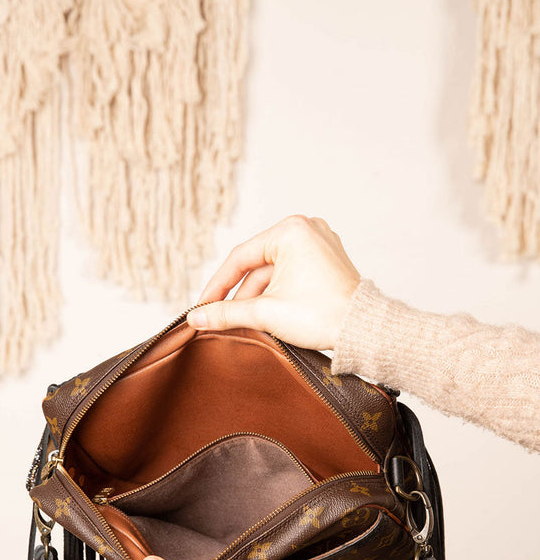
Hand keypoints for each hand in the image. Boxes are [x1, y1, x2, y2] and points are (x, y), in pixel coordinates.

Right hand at [188, 214, 359, 350]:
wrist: (363, 331)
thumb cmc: (322, 316)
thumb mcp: (265, 313)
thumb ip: (226, 312)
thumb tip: (196, 318)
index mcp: (291, 230)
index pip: (240, 258)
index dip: (216, 286)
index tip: (201, 307)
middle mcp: (306, 228)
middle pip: (257, 265)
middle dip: (239, 296)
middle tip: (219, 320)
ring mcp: (319, 243)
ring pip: (274, 272)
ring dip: (257, 297)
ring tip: (243, 323)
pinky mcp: (326, 260)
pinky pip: (291, 274)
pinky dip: (276, 292)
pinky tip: (265, 314)